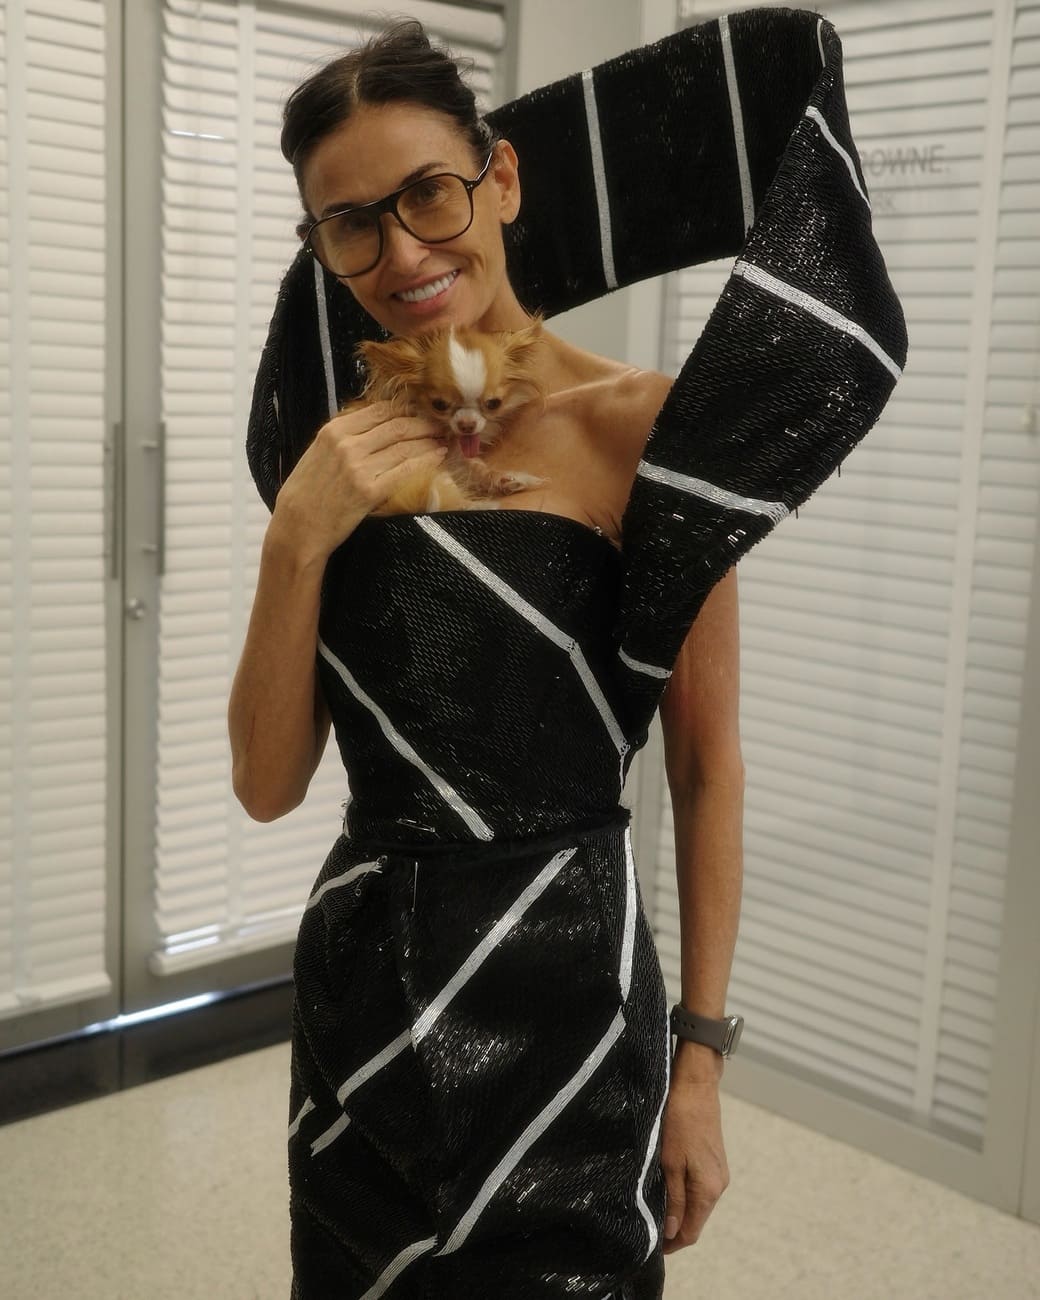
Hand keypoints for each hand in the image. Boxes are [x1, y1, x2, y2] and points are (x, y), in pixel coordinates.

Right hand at [270, 400, 448, 562]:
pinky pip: (406, 470)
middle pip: (397, 425)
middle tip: (440, 427)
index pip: (380, 411)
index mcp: (334, 431)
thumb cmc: (307, 493)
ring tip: (443, 441)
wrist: (297, 528)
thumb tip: (377, 426)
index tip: (420, 414)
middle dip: (423, 424)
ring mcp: (359, 468)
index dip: (406, 410)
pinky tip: (438, 457)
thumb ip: (345, 437)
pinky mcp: (370, 491)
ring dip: (430, 441)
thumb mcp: (318, 453)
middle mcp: (347, 445)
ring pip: (405, 446)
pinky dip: (426, 461)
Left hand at [660, 1061, 729, 1252]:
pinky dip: (684, 1193)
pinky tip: (667, 1187)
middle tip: (647, 1227)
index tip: (651, 1246)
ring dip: (679, 1209)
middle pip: (696, 1219)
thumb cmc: (680, 1120)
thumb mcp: (670, 1162)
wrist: (696, 1085)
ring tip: (654, 1208)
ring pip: (698, 1203)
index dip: (671, 1243)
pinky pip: (700, 1187)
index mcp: (708, 1190)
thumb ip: (674, 1199)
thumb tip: (673, 1231)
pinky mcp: (714, 1159)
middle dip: (674, 1227)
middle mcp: (719, 1185)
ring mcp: (719, 1171)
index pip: (691, 1231)